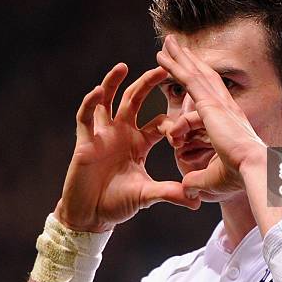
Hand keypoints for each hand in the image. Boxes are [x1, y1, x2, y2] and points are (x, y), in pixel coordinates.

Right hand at [54, 63, 199, 231]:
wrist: (91, 215)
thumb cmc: (117, 202)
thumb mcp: (147, 195)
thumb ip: (170, 193)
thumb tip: (196, 202)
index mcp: (140, 142)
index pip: (159, 122)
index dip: (172, 124)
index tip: (183, 131)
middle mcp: (122, 132)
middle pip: (135, 100)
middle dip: (148, 83)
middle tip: (164, 67)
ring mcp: (103, 135)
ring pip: (108, 101)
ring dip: (113, 83)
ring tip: (123, 66)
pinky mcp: (85, 142)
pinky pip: (86, 118)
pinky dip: (90, 104)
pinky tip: (97, 91)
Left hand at [156, 36, 266, 197]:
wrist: (254, 170)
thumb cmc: (240, 178)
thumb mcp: (212, 180)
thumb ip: (197, 181)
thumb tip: (187, 189)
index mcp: (231, 123)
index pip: (210, 102)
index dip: (194, 99)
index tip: (181, 102)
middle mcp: (226, 107)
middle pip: (206, 78)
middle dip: (191, 62)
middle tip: (179, 48)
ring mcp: (219, 103)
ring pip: (196, 74)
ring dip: (181, 57)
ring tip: (168, 43)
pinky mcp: (209, 104)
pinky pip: (189, 80)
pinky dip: (175, 67)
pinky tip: (162, 56)